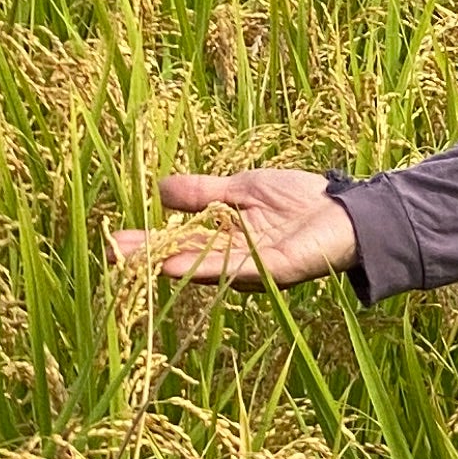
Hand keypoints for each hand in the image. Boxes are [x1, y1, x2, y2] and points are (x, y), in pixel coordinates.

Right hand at [107, 168, 359, 287]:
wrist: (346, 209)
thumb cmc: (299, 198)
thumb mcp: (241, 189)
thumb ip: (203, 193)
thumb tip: (159, 192)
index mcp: (224, 238)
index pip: (179, 242)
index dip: (149, 243)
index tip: (113, 241)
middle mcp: (233, 259)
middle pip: (185, 259)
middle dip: (149, 258)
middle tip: (111, 257)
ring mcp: (253, 267)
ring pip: (204, 267)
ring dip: (169, 265)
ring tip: (136, 262)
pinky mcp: (274, 269)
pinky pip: (236, 268)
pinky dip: (206, 267)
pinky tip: (178, 266)